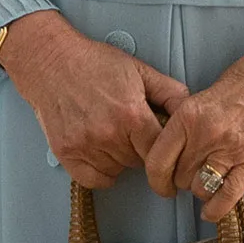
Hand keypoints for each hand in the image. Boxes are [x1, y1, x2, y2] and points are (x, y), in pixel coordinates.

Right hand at [0, 11, 188, 189]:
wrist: (52, 62)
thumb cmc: (96, 63)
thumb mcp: (140, 70)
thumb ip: (170, 92)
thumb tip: (191, 110)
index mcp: (132, 115)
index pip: (161, 150)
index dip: (164, 146)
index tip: (162, 142)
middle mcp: (109, 135)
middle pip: (140, 161)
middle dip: (141, 148)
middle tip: (134, 130)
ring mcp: (86, 147)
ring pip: (119, 170)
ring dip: (121, 158)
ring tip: (114, 134)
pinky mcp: (66, 154)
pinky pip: (94, 180)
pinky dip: (101, 171)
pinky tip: (102, 153)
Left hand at [144, 22, 243, 221]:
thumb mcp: (203, 96)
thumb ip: (185, 125)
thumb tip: (170, 154)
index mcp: (189, 115)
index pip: (157, 161)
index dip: (156, 179)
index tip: (160, 182)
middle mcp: (207, 134)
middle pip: (179, 177)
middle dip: (181, 179)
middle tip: (190, 173)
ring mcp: (231, 149)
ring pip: (200, 189)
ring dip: (200, 189)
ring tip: (207, 179)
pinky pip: (226, 197)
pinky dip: (215, 209)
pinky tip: (211, 209)